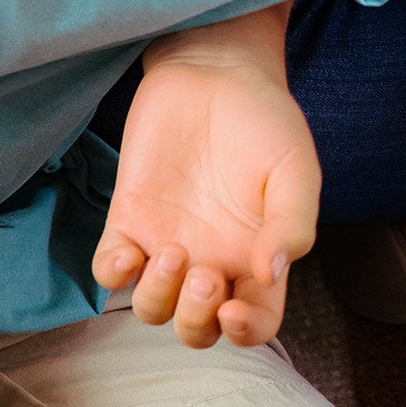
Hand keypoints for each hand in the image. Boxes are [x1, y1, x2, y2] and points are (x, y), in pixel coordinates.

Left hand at [93, 39, 318, 348]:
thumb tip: (274, 274)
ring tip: (171, 251)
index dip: (246, 333)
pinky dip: (113, 273)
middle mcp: (214, 261)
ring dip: (158, 297)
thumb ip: (292, 223)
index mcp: (260, 257)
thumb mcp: (296, 170)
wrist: (214, 72)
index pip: (257, 323)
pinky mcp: (129, 220)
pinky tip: (130, 249)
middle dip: (195, 318)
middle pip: (198, 329)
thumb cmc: (266, 120)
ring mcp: (168, 244)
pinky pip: (109, 272)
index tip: (236, 309)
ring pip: (151, 309)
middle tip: (203, 275)